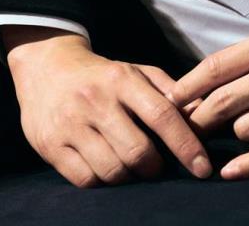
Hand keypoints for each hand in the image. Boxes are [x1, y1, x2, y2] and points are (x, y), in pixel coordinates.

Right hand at [6, 33, 212, 187]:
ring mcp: (70, 124)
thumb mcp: (136, 71)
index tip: (202, 168)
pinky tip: (106, 168)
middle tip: (157, 166)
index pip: (162, 115)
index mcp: (121, 79)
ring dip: (130, 177)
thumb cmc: (102, 74)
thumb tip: (202, 112)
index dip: (186, 145)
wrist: (46, 67)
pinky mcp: (50, 145)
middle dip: (156, 168)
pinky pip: (86, 180)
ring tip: (131, 167)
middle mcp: (96, 100)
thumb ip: (169, 90)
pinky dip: (102, 182)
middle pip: (138, 151)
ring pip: (113, 171)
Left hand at [166, 21, 248, 180]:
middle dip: (199, 120)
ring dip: (234, 136)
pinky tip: (232, 171)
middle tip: (187, 132)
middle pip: (223, 101)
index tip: (168, 102)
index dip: (186, 88)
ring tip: (233, 137)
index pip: (216, 67)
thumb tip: (214, 82)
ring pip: (246, 127)